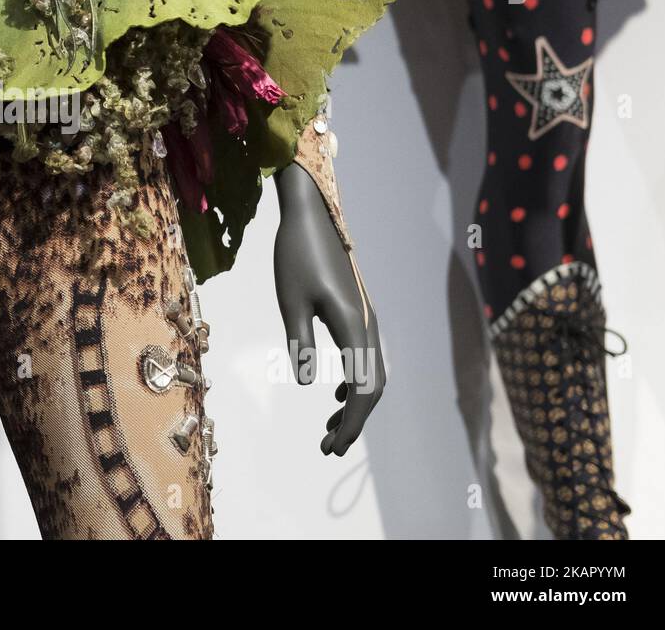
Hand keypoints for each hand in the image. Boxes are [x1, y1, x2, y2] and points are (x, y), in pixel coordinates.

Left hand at [273, 165, 385, 455]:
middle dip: (353, 421)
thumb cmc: (296, 255)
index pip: (364, 389)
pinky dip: (356, 382)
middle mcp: (368, 324)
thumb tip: (305, 384)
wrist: (312, 216)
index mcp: (354, 325)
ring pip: (372, 373)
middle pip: (373, 387)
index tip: (331, 446)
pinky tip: (337, 394)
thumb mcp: (290, 301)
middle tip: (327, 448)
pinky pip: (365, 357)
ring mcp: (366, 318)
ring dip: (355, 404)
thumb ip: (299, 342)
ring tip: (328, 429)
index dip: (352, 422)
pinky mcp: (358, 313)